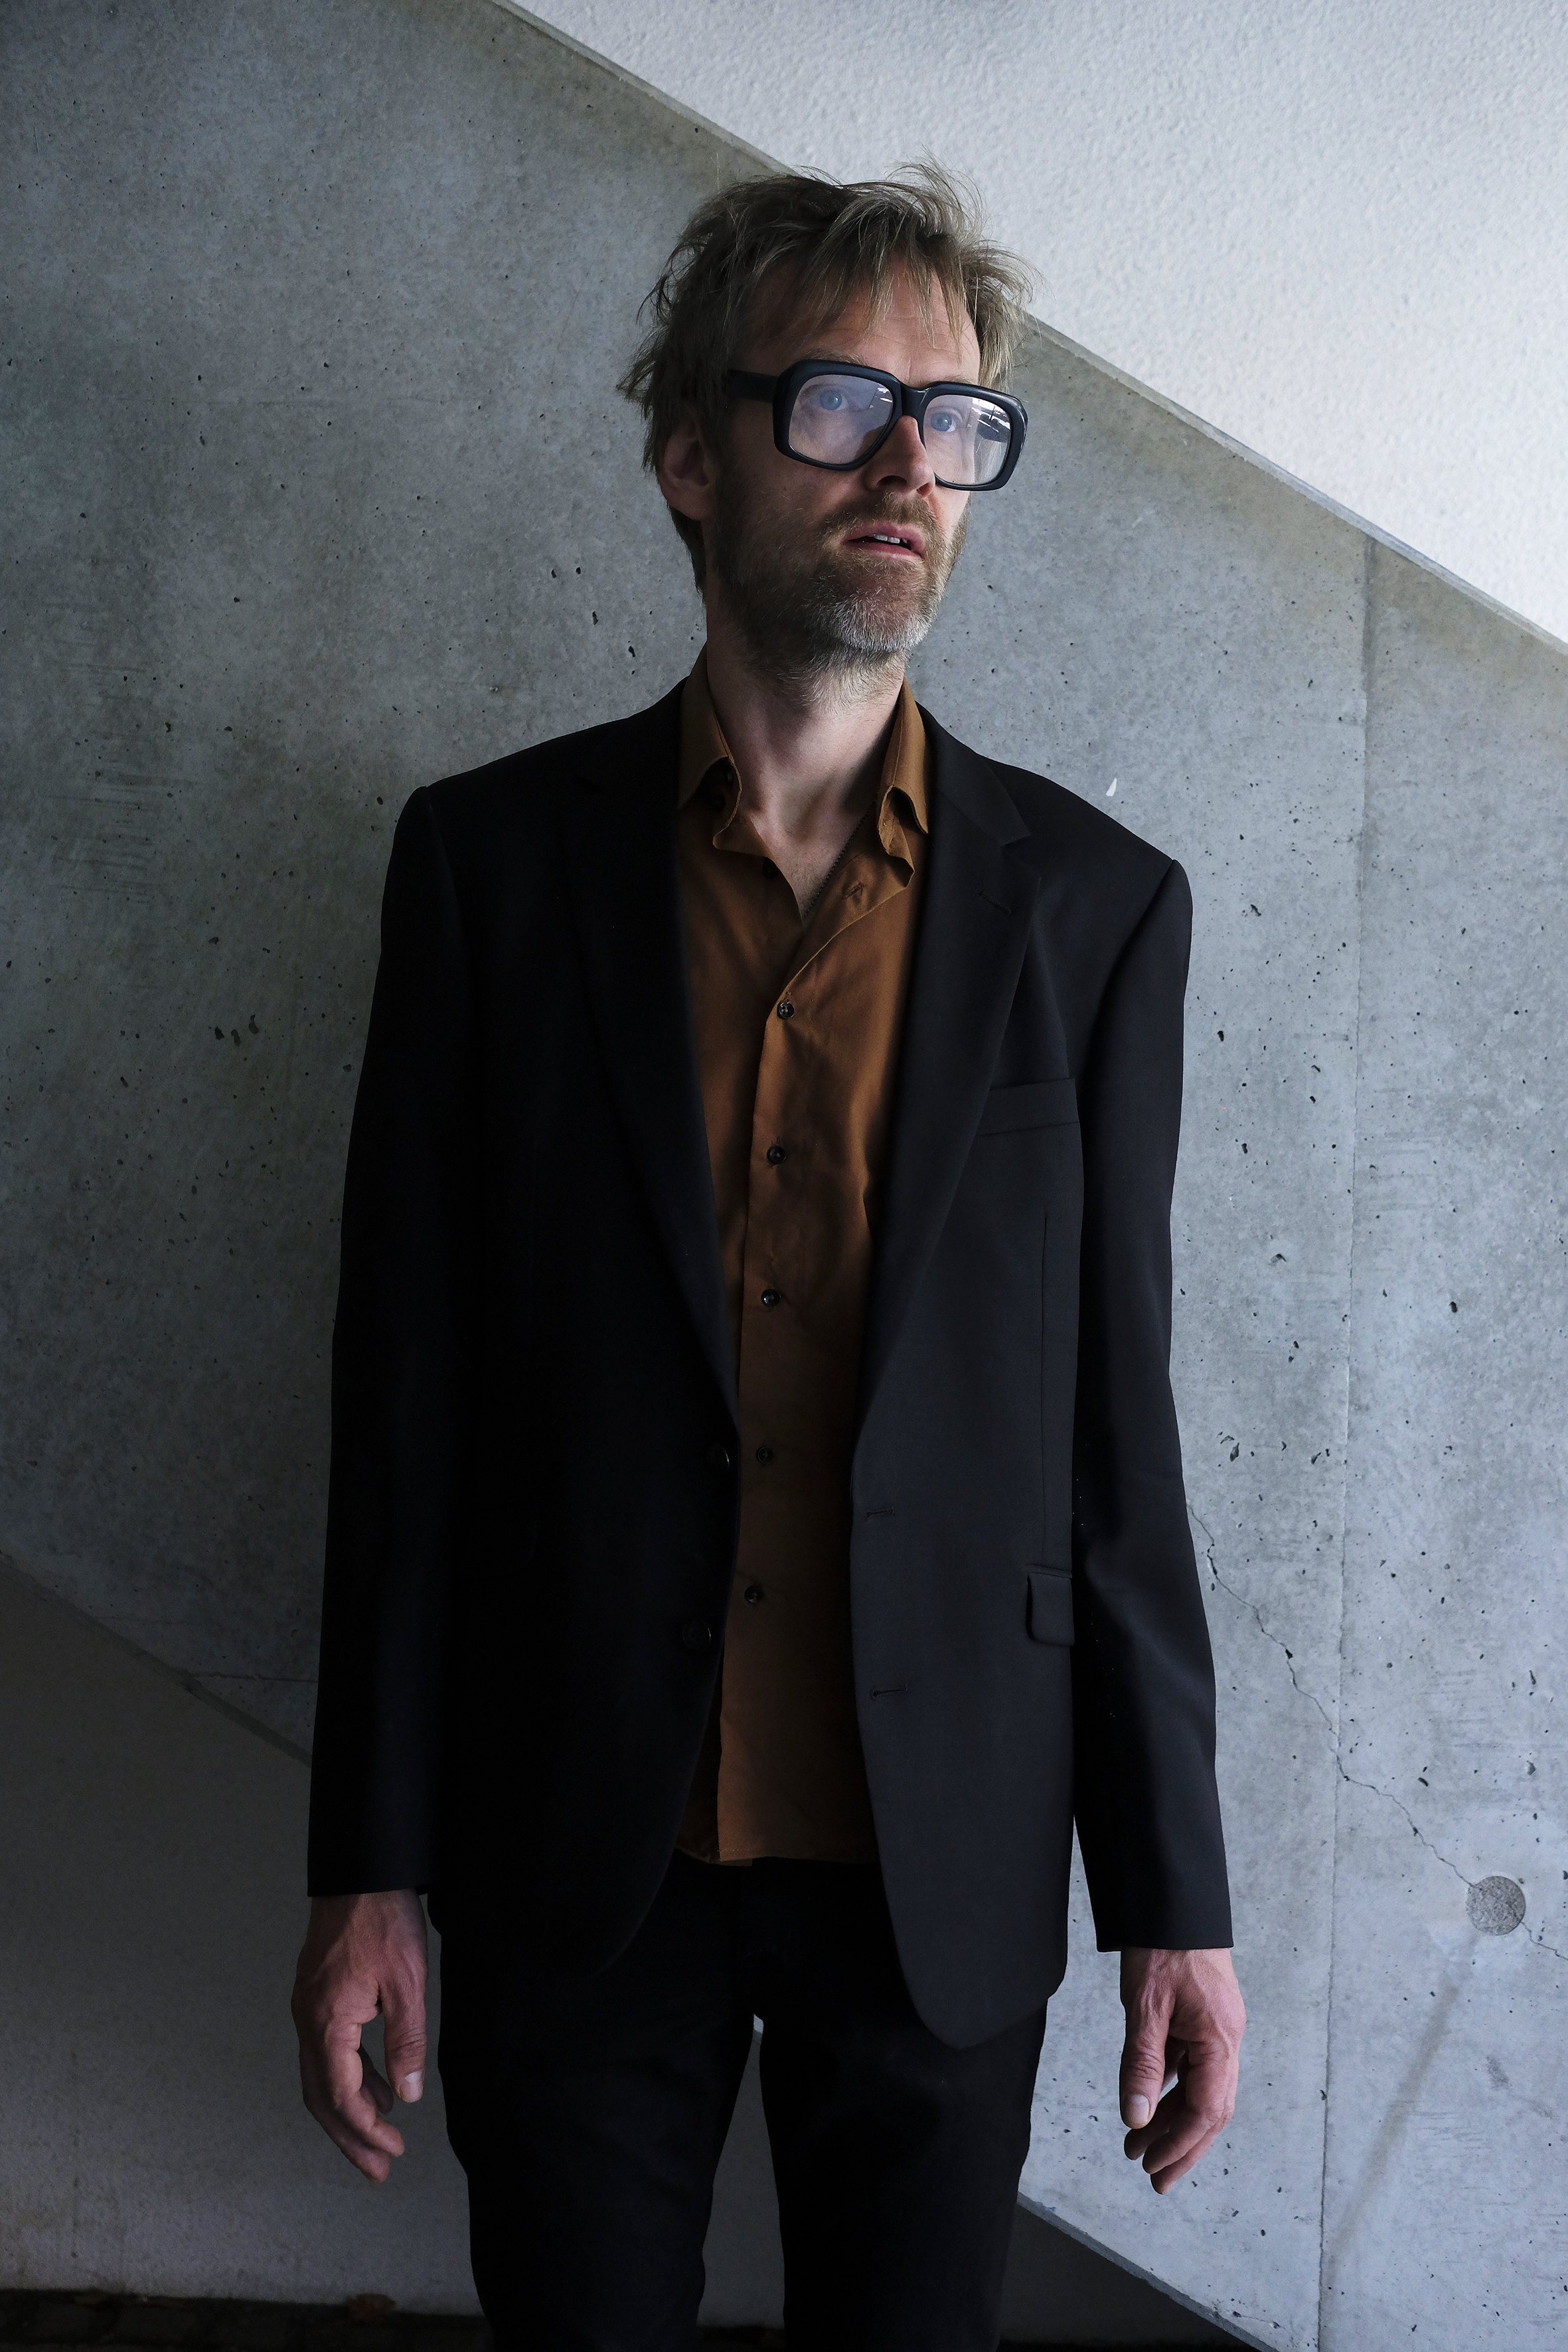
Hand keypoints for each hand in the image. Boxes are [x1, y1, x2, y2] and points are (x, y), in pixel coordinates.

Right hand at [291, 1888, 428, 2180]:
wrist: (360, 1871)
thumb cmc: (383, 1919)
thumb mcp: (406, 1981)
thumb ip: (407, 2041)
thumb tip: (407, 2097)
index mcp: (325, 2022)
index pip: (340, 2096)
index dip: (365, 2130)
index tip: (391, 2153)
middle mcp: (307, 2020)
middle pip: (322, 2097)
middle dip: (351, 2137)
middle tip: (378, 2170)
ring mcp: (308, 2008)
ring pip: (321, 2077)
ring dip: (350, 2110)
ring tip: (383, 2136)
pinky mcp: (317, 1996)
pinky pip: (328, 2051)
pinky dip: (351, 2077)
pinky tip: (378, 2085)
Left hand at [1118, 1946, 1244, 2192]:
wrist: (1174, 1898)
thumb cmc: (1163, 1945)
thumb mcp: (1145, 2006)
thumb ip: (1141, 2063)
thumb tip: (1137, 2119)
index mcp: (1220, 2038)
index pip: (1206, 2109)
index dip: (1179, 2144)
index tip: (1152, 2167)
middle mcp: (1227, 2038)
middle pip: (1211, 2109)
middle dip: (1182, 2147)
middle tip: (1152, 2178)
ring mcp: (1217, 2028)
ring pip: (1202, 2089)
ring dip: (1173, 2120)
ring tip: (1139, 2146)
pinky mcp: (1205, 2018)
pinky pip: (1192, 2066)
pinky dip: (1172, 2089)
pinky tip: (1150, 2102)